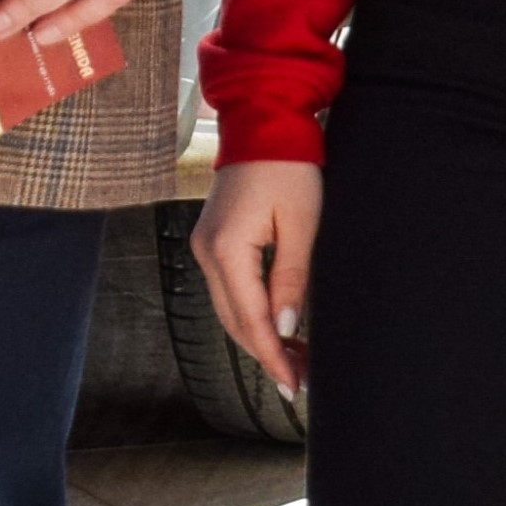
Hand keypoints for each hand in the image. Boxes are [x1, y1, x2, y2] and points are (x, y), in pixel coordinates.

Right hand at [194, 160, 323, 402]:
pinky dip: (251, 312)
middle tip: (300, 380)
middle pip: (234, 322)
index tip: (294, 384)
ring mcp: (205, 246)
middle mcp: (206, 252)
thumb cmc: (287, 165)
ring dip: (260, 336)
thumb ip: (290, 280)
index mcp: (225, 249)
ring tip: (295, 359)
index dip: (273, 356)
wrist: (264, 120)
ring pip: (230, 310)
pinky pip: (230, 290)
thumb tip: (285, 328)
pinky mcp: (213, 240)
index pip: (250, 319)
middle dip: (267, 354)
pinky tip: (277, 325)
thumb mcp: (300, 224)